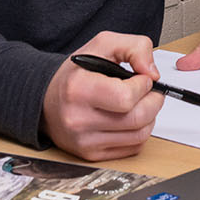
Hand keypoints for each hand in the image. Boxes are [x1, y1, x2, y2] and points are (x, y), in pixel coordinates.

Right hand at [42, 31, 164, 160]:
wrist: (46, 99)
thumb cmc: (75, 73)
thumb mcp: (102, 45)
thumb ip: (134, 48)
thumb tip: (153, 73)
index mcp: (78, 89)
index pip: (126, 97)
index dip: (143, 86)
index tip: (142, 79)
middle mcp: (78, 119)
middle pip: (137, 118)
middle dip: (153, 101)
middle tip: (150, 92)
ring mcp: (84, 141)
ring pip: (140, 135)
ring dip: (150, 117)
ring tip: (141, 104)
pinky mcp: (91, 154)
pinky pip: (133, 148)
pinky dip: (139, 132)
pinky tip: (130, 119)